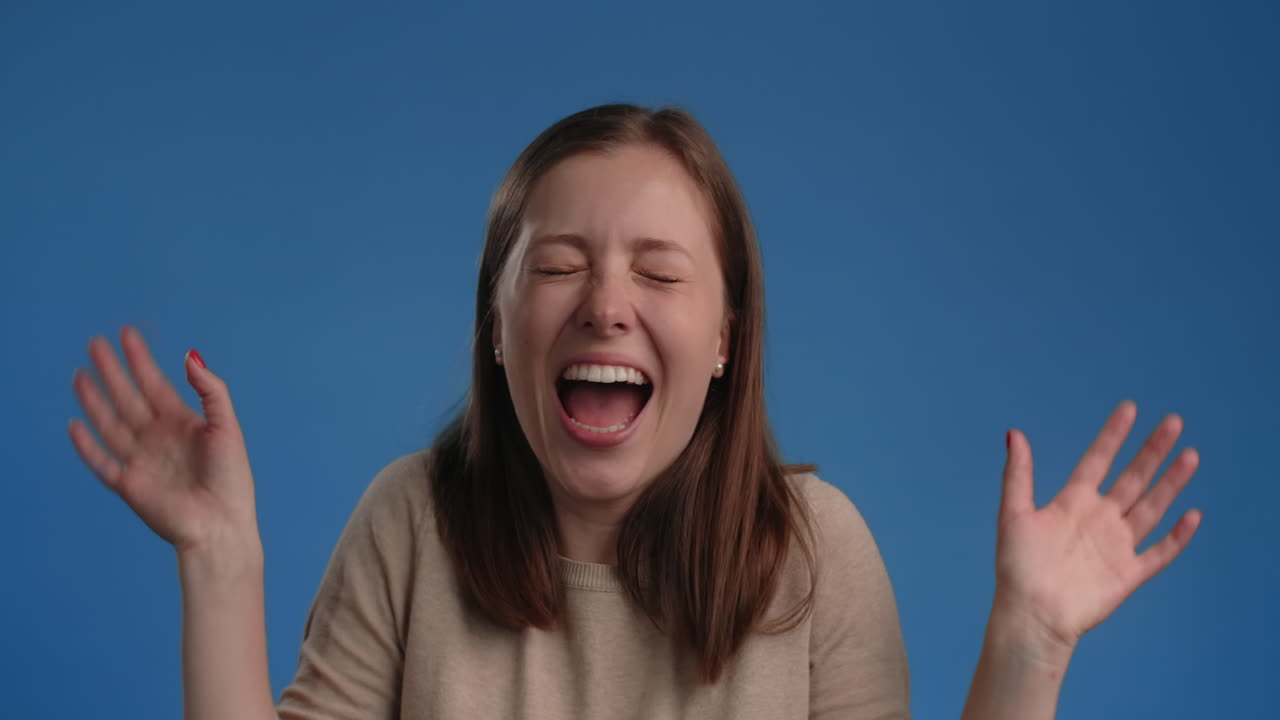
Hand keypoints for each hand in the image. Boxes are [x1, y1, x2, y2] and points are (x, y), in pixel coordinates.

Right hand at [68, 326, 259, 553]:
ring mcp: (142, 460)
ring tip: (80, 375)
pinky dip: (87, 446)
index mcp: (183, 423)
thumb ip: (210, 391)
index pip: (155, 384)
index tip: (127, 334)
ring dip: (95, 401)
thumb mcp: (227, 426)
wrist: (221, 524)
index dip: (140, 360)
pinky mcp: (129, 484)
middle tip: (95, 344)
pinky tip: (75, 425)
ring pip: (110, 424)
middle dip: (112, 371)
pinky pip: (102, 461)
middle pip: (128, 397)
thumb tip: (190, 356)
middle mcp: (159, 438)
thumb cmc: (232, 478)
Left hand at [993, 399, 1201, 655]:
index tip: (1129, 408)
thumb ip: (1018, 473)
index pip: (1097, 460)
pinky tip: (1192, 515)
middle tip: (1173, 422)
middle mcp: (1098, 519)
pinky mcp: (1128, 573)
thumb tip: (1014, 432)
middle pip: (1132, 478)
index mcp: (1072, 502)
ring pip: (1151, 508)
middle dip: (1153, 451)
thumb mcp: (1014, 513)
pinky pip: (1159, 552)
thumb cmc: (1016, 567)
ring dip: (1171, 483)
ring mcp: (1116, 545)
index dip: (1113, 435)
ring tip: (1189, 456)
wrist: (1030, 615)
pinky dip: (1177, 536)